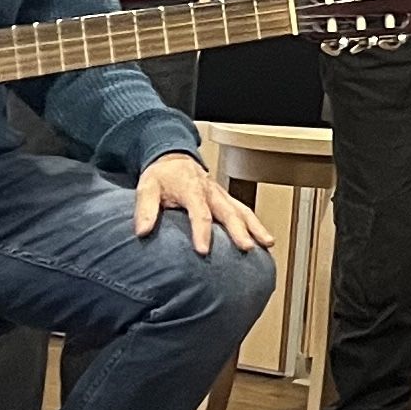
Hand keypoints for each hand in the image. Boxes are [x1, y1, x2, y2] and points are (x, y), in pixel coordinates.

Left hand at [135, 153, 273, 256]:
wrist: (174, 158)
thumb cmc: (161, 176)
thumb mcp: (146, 188)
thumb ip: (146, 209)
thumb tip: (143, 231)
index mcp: (192, 190)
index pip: (200, 213)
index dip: (201, 232)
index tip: (203, 251)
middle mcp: (211, 193)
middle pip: (229, 212)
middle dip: (239, 230)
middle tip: (246, 247)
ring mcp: (222, 195)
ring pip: (242, 210)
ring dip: (255, 227)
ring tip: (267, 243)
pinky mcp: (226, 198)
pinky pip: (244, 210)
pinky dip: (255, 224)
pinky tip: (264, 238)